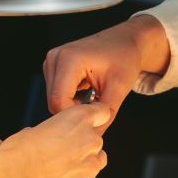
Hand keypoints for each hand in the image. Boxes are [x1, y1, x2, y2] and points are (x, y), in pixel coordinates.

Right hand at [0, 104, 111, 177]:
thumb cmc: (21, 152)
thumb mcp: (37, 128)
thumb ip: (55, 130)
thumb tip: (54, 137)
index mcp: (79, 118)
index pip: (102, 112)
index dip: (95, 117)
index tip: (90, 122)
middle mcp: (90, 139)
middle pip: (97, 139)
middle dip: (83, 143)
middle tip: (63, 150)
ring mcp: (91, 164)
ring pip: (96, 160)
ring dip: (84, 161)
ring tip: (62, 166)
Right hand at [43, 16, 169, 115]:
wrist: (125, 40)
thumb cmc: (124, 58)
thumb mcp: (119, 87)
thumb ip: (105, 114)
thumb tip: (94, 136)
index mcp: (69, 59)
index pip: (59, 101)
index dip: (74, 118)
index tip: (93, 121)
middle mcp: (55, 58)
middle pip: (54, 102)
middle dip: (74, 113)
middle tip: (97, 112)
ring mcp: (52, 61)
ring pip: (54, 99)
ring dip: (72, 106)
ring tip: (94, 99)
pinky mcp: (53, 65)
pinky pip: (56, 92)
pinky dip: (70, 98)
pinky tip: (87, 93)